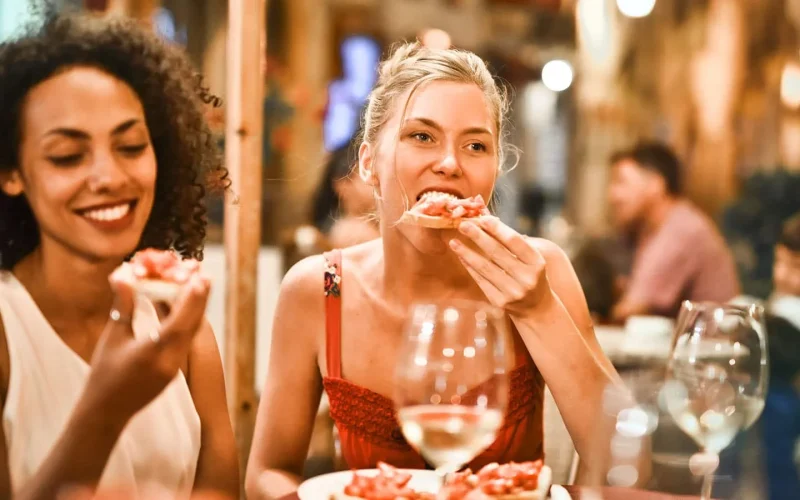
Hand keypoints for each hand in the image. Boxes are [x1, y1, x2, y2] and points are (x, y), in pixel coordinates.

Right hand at [81, 269, 209, 424]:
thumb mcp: (112, 337)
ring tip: (199, 285)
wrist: (106, 412)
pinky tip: (186, 307)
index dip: (191, 299)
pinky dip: (187, 322)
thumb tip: (124, 274)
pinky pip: (185, 341)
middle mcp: (170, 361)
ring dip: (195, 308)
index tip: (200, 278)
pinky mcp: (174, 370)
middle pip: (191, 325)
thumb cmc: (104, 374)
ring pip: (191, 332)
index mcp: (152, 354)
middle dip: (198, 299)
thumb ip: (122, 305)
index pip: (179, 323)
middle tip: (203, 274)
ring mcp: (175, 367)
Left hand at [449, 217, 550, 316]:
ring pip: (485, 268)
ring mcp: (513, 292)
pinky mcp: (500, 302)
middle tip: (463, 225)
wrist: (536, 307)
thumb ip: (509, 239)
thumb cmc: (530, 273)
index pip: (514, 241)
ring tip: (454, 242)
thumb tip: (486, 217)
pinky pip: (481, 280)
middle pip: (497, 253)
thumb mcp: (529, 257)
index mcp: (536, 263)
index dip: (497, 229)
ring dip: (467, 253)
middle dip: (477, 237)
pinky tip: (461, 257)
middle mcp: (526, 278)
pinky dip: (470, 267)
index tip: (481, 218)